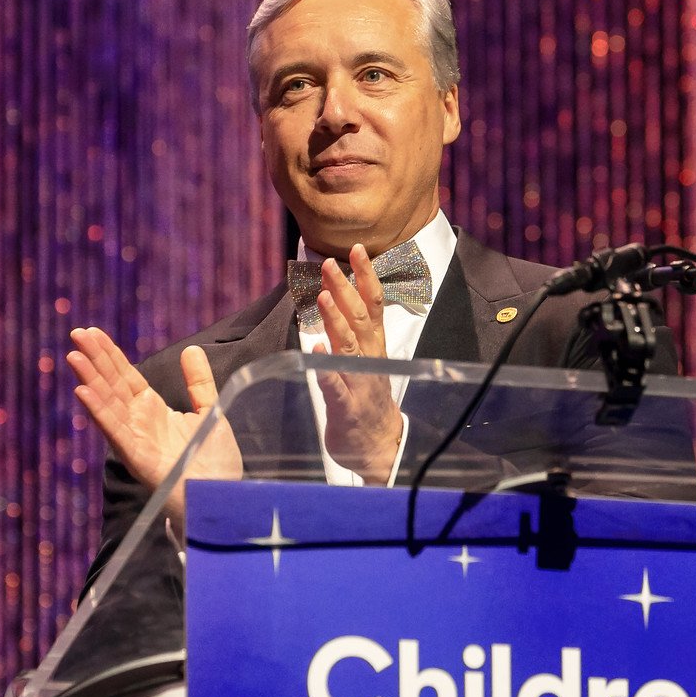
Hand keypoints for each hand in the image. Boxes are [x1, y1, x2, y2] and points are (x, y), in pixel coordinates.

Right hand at [67, 328, 240, 523]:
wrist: (221, 498)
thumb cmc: (215, 463)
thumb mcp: (210, 412)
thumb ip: (199, 382)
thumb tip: (190, 349)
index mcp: (153, 410)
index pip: (126, 375)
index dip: (109, 354)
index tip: (92, 332)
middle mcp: (139, 422)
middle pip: (112, 384)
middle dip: (95, 359)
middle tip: (76, 333)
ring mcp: (135, 440)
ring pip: (108, 405)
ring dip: (90, 380)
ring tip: (74, 357)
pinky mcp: (137, 458)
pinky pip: (115, 431)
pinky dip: (99, 412)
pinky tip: (83, 393)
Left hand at [314, 243, 405, 482]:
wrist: (380, 447)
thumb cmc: (368, 400)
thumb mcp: (365, 359)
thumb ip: (353, 331)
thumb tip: (336, 295)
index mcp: (373, 346)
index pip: (373, 304)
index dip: (366, 276)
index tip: (357, 249)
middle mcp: (369, 359)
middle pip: (360, 318)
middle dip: (345, 289)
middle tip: (330, 263)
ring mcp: (358, 382)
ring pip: (349, 346)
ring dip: (336, 321)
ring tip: (322, 297)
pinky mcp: (345, 407)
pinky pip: (336, 386)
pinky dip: (326, 368)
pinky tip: (315, 351)